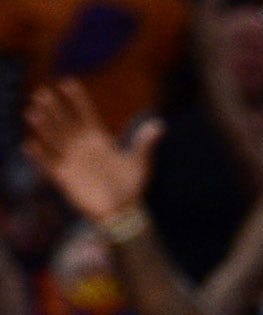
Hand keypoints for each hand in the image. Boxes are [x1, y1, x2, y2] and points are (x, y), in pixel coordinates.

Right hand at [23, 83, 159, 224]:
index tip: (68, 82)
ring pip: (53, 138)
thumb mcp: (139, 163)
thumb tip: (160, 124)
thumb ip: (144, 143)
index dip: (76, 98)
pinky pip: (48, 163)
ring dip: (43, 126)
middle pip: (64, 121)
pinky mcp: (63, 176)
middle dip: (53, 108)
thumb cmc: (131, 186)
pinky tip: (30, 145)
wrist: (122, 212)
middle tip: (42, 93)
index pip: (85, 112)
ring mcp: (71, 159)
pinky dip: (39, 155)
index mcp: (98, 137)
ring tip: (33, 112)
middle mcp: (81, 144)